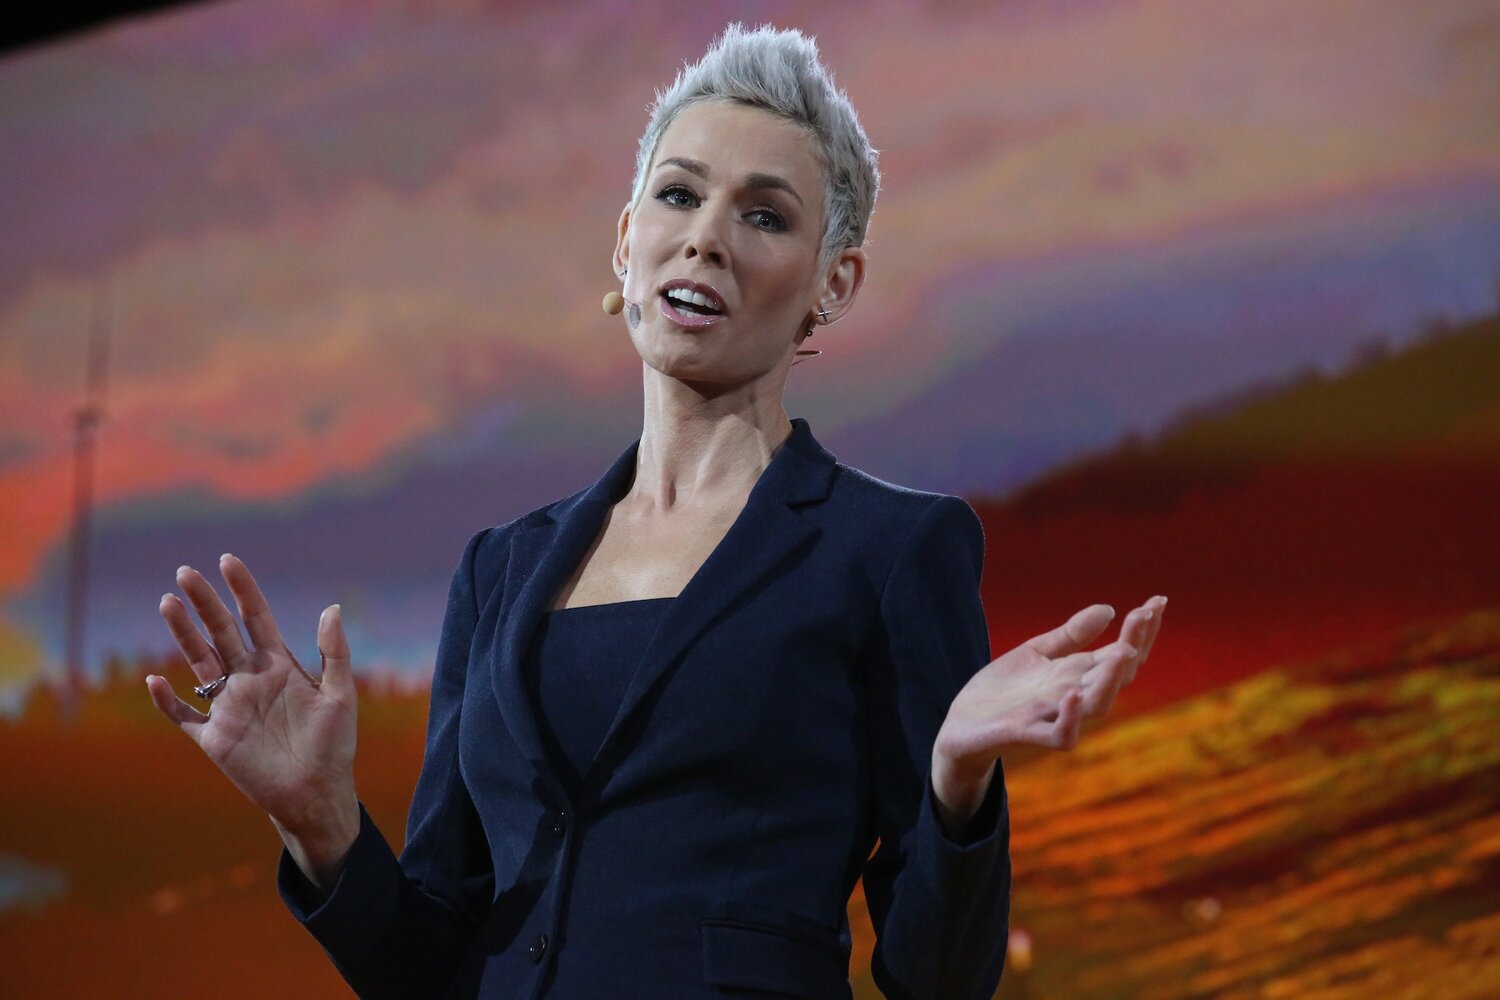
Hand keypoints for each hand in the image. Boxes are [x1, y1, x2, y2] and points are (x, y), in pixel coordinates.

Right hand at [146, 554, 359, 886]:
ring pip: (199, 663)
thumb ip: (334, 653)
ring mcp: (229, 706)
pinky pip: (183, 716)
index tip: (228, 560)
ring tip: (168, 603)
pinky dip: (168, 701)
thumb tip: (331, 607)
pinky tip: (155, 680)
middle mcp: (249, 679)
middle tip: (185, 573)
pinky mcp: (214, 738)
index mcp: (279, 665)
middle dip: (204, 603)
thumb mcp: (340, 694)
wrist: (317, 792)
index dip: (242, 590)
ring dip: (183, 635)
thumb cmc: (334, 744)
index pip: (255, 618)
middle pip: (220, 633)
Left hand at [930, 596, 1166, 832]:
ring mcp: (1052, 716)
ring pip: (1098, 705)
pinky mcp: (1026, 733)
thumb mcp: (1035, 653)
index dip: (1142, 631)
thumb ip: (1070, 636)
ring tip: (1123, 650)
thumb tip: (1109, 608)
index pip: (1122, 654)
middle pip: (1118, 675)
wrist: (960, 727)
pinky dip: (1071, 719)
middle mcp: (1073, 696)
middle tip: (1144, 614)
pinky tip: (1072, 693)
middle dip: (1135, 644)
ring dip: (1111, 679)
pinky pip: (1060, 736)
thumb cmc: (1001, 692)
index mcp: (1078, 676)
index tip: (1158, 600)